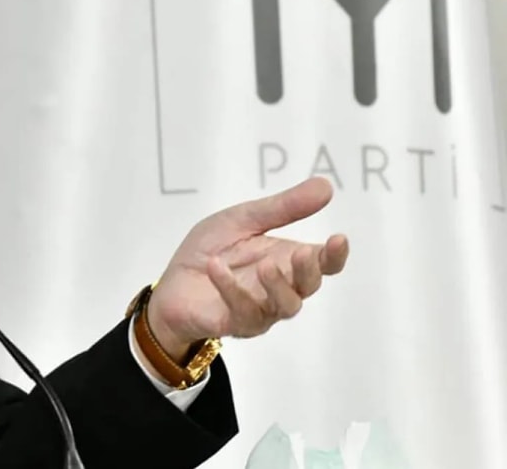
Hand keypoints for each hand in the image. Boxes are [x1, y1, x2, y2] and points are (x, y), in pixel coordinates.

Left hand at [146, 177, 349, 360]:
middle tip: (300, 253)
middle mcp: (280, 287)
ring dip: (278, 286)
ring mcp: (261, 309)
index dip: (335, 254)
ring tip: (265, 266)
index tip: (339, 239)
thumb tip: (326, 187)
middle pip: (309, 286)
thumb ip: (282, 208)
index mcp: (286, 259)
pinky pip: (243, 313)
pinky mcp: (235, 323)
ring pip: (286, 306)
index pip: (322, 262)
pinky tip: (216, 268)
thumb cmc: (211, 250)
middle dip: (309, 271)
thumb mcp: (242, 219)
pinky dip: (231, 289)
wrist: (171, 283)